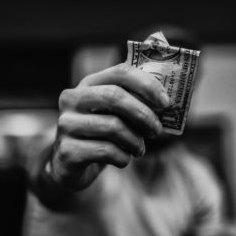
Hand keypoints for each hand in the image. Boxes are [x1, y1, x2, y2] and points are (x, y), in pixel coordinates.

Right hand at [49, 63, 169, 190]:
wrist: (69, 163)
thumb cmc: (101, 133)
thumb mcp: (115, 113)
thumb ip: (135, 99)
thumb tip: (169, 94)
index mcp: (88, 83)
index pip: (120, 72)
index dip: (147, 84)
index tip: (166, 102)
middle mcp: (72, 99)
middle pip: (114, 96)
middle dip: (143, 114)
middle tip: (156, 130)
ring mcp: (66, 124)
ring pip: (113, 127)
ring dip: (135, 141)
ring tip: (139, 149)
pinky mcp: (68, 150)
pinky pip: (106, 151)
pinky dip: (123, 157)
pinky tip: (123, 159)